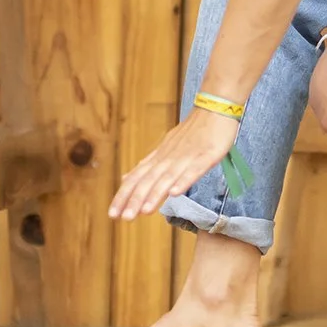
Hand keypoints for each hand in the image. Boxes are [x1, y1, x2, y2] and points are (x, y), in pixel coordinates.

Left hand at [109, 110, 240, 222]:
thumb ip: (147, 165)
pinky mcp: (206, 156)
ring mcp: (187, 157)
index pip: (137, 178)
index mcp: (159, 158)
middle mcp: (169, 158)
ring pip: (168, 177)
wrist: (214, 109)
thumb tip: (126, 178)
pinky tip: (175, 193)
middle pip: (149, 180)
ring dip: (155, 194)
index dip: (124, 195)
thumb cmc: (192, 131)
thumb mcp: (165, 148)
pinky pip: (194, 170)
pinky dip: (184, 181)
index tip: (112, 214)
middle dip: (135, 199)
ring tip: (144, 211)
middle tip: (123, 218)